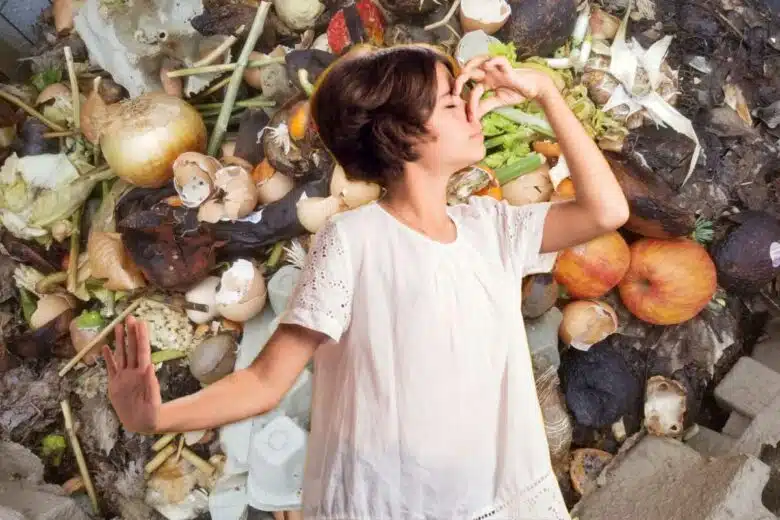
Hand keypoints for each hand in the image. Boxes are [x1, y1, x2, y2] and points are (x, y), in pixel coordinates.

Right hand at [102, 316, 160, 433]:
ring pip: (121, 355)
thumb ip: (151, 384)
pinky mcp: (115, 385)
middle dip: (131, 333)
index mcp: (143, 374)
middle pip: (132, 349)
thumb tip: (150, 367)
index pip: (142, 351)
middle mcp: (133, 372)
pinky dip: (108, 358)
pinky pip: (111, 368)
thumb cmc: (152, 413)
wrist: (142, 423)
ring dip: (120, 342)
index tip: (141, 322)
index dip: (141, 337)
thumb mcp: (153, 401)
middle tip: (130, 317)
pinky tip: (105, 348)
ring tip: (117, 327)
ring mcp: (124, 377)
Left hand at [454, 56, 557, 120]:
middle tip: (455, 91)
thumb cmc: (516, 92)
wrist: (533, 88)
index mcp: (485, 81)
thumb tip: (472, 118)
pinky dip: (493, 60)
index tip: (470, 118)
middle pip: (469, 70)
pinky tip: (487, 65)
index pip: (473, 90)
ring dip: (470, 65)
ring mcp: (497, 68)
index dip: (470, 103)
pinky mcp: (508, 66)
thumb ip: (484, 106)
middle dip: (460, 79)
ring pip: (479, 59)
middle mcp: (488, 72)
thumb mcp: (497, 101)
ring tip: (464, 74)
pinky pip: (499, 60)